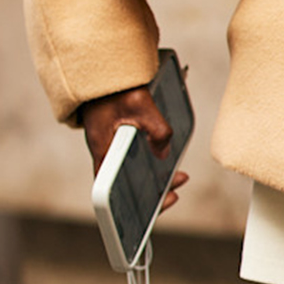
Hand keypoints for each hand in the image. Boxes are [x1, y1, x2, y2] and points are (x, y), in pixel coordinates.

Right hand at [74, 85, 188, 213]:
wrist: (104, 75)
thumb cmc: (117, 89)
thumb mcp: (141, 105)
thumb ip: (157, 129)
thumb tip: (165, 153)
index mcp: (103, 151)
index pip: (108, 190)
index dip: (126, 206)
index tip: (149, 209)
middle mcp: (105, 154)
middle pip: (123, 187)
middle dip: (150, 195)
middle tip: (175, 193)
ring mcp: (111, 149)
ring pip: (131, 174)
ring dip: (155, 179)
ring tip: (180, 177)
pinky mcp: (119, 143)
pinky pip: (134, 162)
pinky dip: (151, 166)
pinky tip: (169, 164)